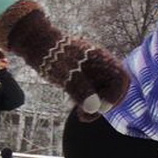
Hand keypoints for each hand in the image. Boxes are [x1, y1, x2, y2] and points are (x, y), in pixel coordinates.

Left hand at [0, 0, 129, 120]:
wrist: (36, 43)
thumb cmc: (52, 56)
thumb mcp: (65, 74)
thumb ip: (81, 90)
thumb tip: (95, 107)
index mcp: (101, 60)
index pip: (121, 80)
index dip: (115, 96)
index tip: (99, 108)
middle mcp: (101, 65)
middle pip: (117, 88)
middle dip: (106, 104)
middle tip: (89, 114)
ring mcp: (94, 71)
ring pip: (105, 92)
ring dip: (96, 106)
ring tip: (81, 114)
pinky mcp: (85, 76)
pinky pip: (94, 92)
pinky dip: (89, 102)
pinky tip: (78, 108)